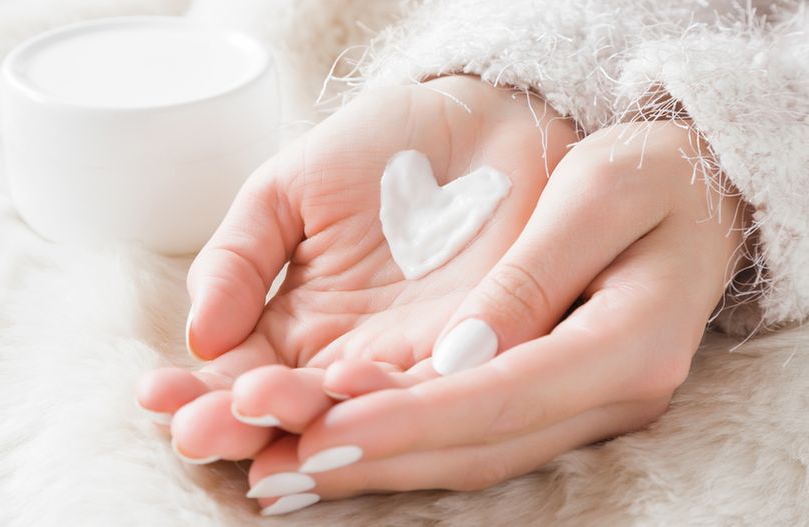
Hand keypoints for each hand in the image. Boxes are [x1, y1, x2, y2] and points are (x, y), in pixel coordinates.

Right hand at [135, 77, 576, 466]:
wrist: (477, 117)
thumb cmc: (377, 148)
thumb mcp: (285, 192)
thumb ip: (237, 259)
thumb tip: (197, 337)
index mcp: (294, 321)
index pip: (234, 374)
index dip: (194, 389)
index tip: (153, 395)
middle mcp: (345, 353)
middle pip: (286, 408)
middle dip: (238, 423)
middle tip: (196, 431)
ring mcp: (407, 356)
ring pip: (352, 410)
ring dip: (304, 416)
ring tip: (258, 409)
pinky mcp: (473, 347)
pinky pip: (432, 384)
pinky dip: (391, 394)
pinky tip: (346, 387)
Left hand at [248, 119, 745, 509]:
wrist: (701, 194)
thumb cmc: (654, 176)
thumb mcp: (602, 194)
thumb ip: (537, 273)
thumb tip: (464, 352)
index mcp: (626, 342)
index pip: (501, 397)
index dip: (409, 418)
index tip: (324, 429)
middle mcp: (607, 395)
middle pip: (477, 447)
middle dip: (374, 460)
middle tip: (277, 468)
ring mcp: (583, 408)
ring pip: (470, 457)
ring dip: (378, 467)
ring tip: (285, 469)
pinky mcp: (555, 401)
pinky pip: (474, 438)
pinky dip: (405, 446)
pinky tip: (340, 444)